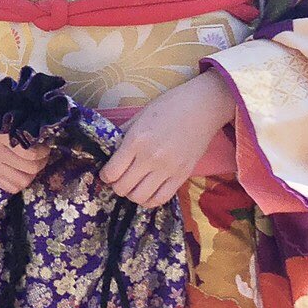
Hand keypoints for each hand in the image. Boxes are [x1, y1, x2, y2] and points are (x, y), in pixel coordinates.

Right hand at [0, 85, 50, 194]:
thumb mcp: (10, 107)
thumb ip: (28, 119)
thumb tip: (49, 132)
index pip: (31, 154)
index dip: (44, 150)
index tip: (45, 142)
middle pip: (29, 169)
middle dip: (41, 161)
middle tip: (42, 152)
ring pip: (21, 182)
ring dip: (32, 173)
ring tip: (32, 161)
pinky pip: (9, 187)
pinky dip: (19, 180)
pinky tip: (21, 169)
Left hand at [100, 69, 235, 206]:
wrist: (202, 107)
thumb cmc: (169, 106)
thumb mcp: (139, 116)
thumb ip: (122, 135)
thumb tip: (109, 151)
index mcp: (136, 140)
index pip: (111, 172)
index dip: (105, 176)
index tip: (107, 173)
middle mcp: (150, 158)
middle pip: (123, 187)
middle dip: (116, 186)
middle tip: (119, 180)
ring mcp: (167, 169)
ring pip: (140, 197)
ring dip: (132, 195)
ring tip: (134, 186)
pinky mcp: (182, 175)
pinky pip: (161, 199)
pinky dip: (150, 200)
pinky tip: (148, 192)